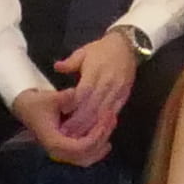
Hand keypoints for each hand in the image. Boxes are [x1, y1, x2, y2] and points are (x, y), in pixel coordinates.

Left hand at [34, 29, 139, 159]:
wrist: (127, 47)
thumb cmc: (102, 50)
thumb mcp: (84, 51)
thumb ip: (70, 62)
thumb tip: (57, 67)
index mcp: (96, 71)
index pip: (84, 91)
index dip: (74, 104)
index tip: (63, 113)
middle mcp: (108, 83)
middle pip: (93, 106)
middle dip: (80, 121)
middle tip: (67, 133)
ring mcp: (117, 91)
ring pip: (103, 113)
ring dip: (90, 126)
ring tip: (78, 136)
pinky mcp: (124, 97)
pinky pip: (114, 113)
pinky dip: (104, 123)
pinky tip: (95, 132)